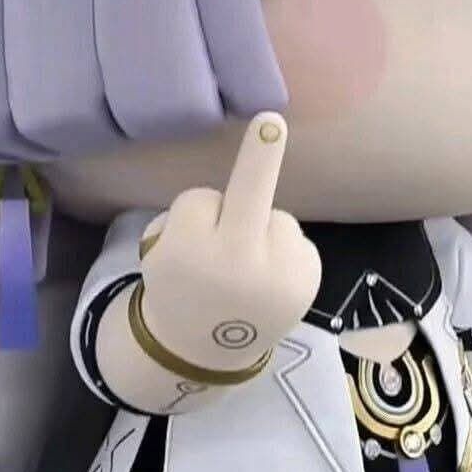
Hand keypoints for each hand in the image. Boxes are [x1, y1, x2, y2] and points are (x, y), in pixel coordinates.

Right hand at [140, 113, 321, 371]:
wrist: (207, 350)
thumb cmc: (182, 290)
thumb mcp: (162, 257)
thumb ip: (187, 225)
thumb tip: (241, 194)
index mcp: (190, 256)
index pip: (199, 199)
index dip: (195, 215)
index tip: (200, 218)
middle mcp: (236, 263)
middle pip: (249, 193)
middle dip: (261, 155)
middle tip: (272, 121)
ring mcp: (279, 274)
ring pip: (274, 216)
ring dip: (261, 231)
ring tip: (247, 271)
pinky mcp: (309, 279)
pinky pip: (294, 238)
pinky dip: (282, 251)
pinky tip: (268, 281)